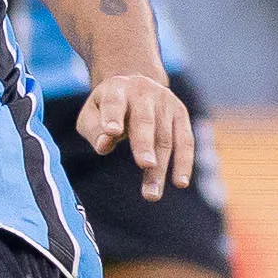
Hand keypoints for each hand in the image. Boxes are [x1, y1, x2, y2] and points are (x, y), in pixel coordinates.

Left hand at [75, 72, 192, 202]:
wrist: (135, 83)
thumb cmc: (106, 107)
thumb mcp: (92, 115)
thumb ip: (94, 130)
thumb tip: (103, 146)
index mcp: (117, 89)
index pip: (114, 103)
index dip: (113, 117)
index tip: (112, 132)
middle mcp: (143, 92)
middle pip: (144, 120)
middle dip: (144, 143)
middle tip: (145, 165)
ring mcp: (165, 101)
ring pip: (164, 137)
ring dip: (159, 167)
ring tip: (152, 194)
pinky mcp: (180, 113)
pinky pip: (185, 140)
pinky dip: (183, 162)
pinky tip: (180, 183)